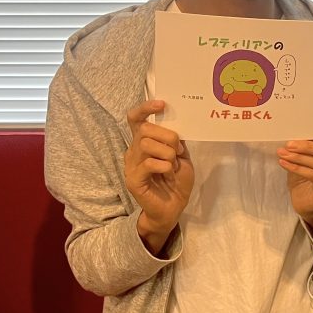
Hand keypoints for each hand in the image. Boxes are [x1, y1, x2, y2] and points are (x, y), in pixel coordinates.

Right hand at [124, 100, 193, 252]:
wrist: (173, 207)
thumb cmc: (176, 182)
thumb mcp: (181, 156)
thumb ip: (176, 140)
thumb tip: (175, 123)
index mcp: (144, 142)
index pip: (135, 119)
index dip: (145, 108)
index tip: (162, 104)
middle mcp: (134, 151)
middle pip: (145, 129)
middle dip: (168, 137)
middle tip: (178, 152)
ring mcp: (131, 165)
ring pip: (147, 144)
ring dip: (167, 153)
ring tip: (173, 165)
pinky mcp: (133, 179)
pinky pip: (149, 163)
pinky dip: (164, 166)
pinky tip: (168, 173)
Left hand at [278, 129, 312, 230]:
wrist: (305, 200)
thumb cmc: (308, 174)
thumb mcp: (310, 156)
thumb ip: (311, 144)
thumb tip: (297, 133)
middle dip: (309, 147)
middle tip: (290, 144)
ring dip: (298, 157)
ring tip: (283, 153)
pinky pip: (312, 174)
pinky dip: (296, 168)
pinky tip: (284, 163)